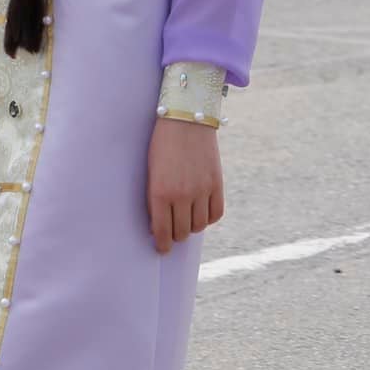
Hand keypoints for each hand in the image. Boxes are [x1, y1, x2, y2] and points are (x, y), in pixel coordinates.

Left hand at [146, 117, 223, 253]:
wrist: (185, 120)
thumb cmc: (161, 144)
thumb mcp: (151, 170)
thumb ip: (156, 196)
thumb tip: (159, 223)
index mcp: (160, 192)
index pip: (162, 230)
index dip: (162, 244)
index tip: (161, 249)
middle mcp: (182, 195)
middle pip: (181, 232)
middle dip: (174, 235)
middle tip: (171, 232)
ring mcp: (202, 191)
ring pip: (198, 226)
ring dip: (191, 226)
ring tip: (184, 219)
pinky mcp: (217, 185)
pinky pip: (215, 215)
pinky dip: (208, 218)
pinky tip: (200, 212)